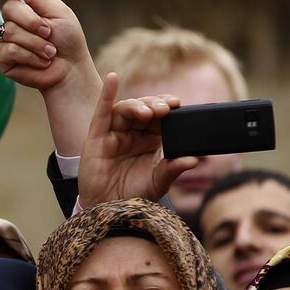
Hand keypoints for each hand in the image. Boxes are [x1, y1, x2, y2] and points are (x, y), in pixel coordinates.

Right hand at [0, 0, 101, 157]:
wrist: (71, 69)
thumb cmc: (68, 40)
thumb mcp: (58, 12)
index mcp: (26, 4)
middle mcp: (13, 20)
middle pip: (9, 8)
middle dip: (32, 21)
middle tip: (49, 32)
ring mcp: (6, 39)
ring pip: (11, 31)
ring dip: (36, 43)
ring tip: (50, 52)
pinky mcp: (4, 58)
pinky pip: (10, 50)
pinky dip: (30, 56)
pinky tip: (41, 61)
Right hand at [78, 73, 196, 208]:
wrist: (110, 211)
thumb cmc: (133, 195)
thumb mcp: (158, 182)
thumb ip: (173, 169)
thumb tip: (193, 159)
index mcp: (149, 141)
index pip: (160, 118)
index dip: (168, 108)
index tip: (178, 105)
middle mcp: (131, 134)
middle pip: (143, 109)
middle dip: (155, 104)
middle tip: (166, 108)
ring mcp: (113, 135)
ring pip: (124, 110)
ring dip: (137, 105)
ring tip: (150, 111)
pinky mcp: (96, 138)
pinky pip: (101, 112)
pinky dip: (106, 94)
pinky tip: (113, 78)